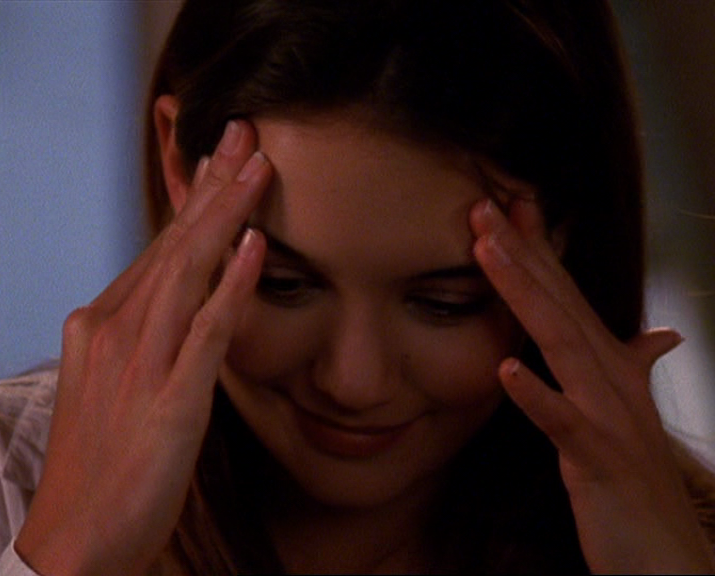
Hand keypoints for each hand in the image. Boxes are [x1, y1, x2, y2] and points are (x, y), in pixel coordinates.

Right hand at [15, 121, 269, 574]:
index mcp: (101, 321)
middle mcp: (114, 329)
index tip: (220, 158)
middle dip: (213, 184)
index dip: (193, 199)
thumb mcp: (117, 380)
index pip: (158, 246)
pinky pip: (206, 331)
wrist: (77, 535)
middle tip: (246, 134)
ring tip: (258, 166)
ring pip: (187, 270)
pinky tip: (255, 247)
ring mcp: (139, 362)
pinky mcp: (168, 400)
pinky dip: (232, 286)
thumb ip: (148, 333)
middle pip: (172, 242)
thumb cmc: (104, 458)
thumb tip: (186, 293)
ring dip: (226, 214)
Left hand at [470, 197, 714, 572]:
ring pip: (560, 344)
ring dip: (524, 296)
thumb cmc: (637, 480)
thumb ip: (637, 367)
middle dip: (521, 251)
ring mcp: (607, 417)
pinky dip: (537, 397)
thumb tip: (660, 334)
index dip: (538, 248)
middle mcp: (609, 379)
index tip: (506, 205)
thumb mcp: (631, 414)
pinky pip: (564, 425)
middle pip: (558, 302)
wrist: (668, 554)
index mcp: (607, 365)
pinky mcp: (600, 462)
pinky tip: (506, 370)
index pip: (566, 294)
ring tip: (488, 253)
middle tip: (481, 205)